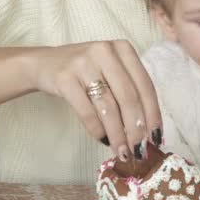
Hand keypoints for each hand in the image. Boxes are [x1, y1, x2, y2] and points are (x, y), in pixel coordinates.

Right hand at [29, 40, 161, 160]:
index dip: (153, 114)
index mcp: (123, 48)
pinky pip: (87, 111)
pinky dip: (97, 129)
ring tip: (122, 151)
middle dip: (136, 129)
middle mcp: (105, 51)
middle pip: (128, 97)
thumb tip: (147, 131)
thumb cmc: (85, 71)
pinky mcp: (64, 78)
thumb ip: (129, 91)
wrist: (44, 64)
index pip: (145, 85)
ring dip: (117, 134)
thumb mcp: (111, 70)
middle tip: (139, 150)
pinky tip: (102, 139)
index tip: (156, 137)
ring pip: (108, 107)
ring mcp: (83, 63)